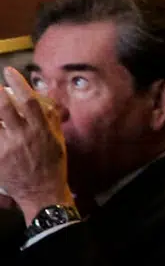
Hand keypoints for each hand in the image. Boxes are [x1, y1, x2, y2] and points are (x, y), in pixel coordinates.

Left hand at [0, 67, 73, 220]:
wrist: (42, 193)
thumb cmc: (53, 167)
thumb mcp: (58, 143)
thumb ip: (51, 121)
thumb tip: (46, 104)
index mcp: (41, 131)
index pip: (29, 101)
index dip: (18, 84)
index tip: (9, 72)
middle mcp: (23, 137)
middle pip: (5, 107)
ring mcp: (7, 148)